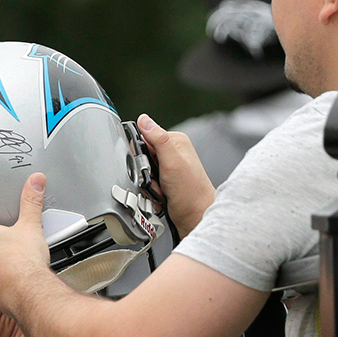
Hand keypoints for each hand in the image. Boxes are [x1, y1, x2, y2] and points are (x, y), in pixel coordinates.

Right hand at [137, 113, 214, 234]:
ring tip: (161, 191)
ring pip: (143, 172)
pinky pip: (147, 183)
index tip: (149, 166)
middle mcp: (172, 152)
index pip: (144, 138)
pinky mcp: (165, 181)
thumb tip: (144, 119)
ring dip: (148, 185)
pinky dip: (151, 192)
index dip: (141, 154)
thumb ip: (159, 139)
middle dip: (145, 172)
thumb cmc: (190, 192)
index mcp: (175, 141)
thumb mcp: (172, 161)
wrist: (196, 217)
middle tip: (157, 181)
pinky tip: (161, 196)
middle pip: (142, 156)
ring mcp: (168, 168)